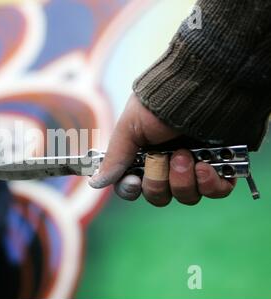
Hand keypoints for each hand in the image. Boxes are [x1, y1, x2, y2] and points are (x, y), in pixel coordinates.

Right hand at [89, 93, 235, 205]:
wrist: (202, 85)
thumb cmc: (161, 101)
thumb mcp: (130, 126)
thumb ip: (115, 157)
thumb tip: (95, 183)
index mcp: (144, 154)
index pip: (133, 186)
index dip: (132, 189)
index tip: (134, 181)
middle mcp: (168, 163)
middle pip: (158, 195)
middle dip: (160, 180)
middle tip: (167, 156)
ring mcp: (195, 166)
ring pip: (185, 196)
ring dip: (183, 180)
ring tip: (187, 155)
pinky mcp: (221, 167)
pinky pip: (215, 192)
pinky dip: (209, 185)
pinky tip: (205, 167)